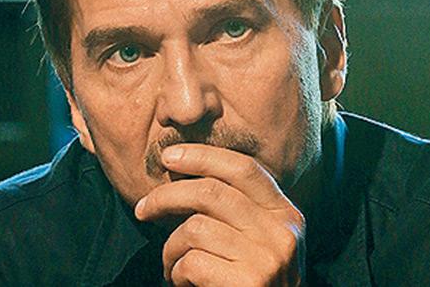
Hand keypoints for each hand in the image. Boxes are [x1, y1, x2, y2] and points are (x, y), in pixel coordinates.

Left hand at [135, 144, 305, 285]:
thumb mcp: (261, 241)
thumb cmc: (251, 283)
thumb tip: (185, 173)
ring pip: (194, 228)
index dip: (203, 156)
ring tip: (173, 266)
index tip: (169, 157)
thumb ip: (239, 211)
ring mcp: (267, 260)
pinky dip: (176, 274)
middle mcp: (282, 233)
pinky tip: (184, 284)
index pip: (243, 168)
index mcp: (286, 215)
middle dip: (166, 196)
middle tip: (143, 209)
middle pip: (211, 192)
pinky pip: (191, 262)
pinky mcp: (248, 284)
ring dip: (170, 249)